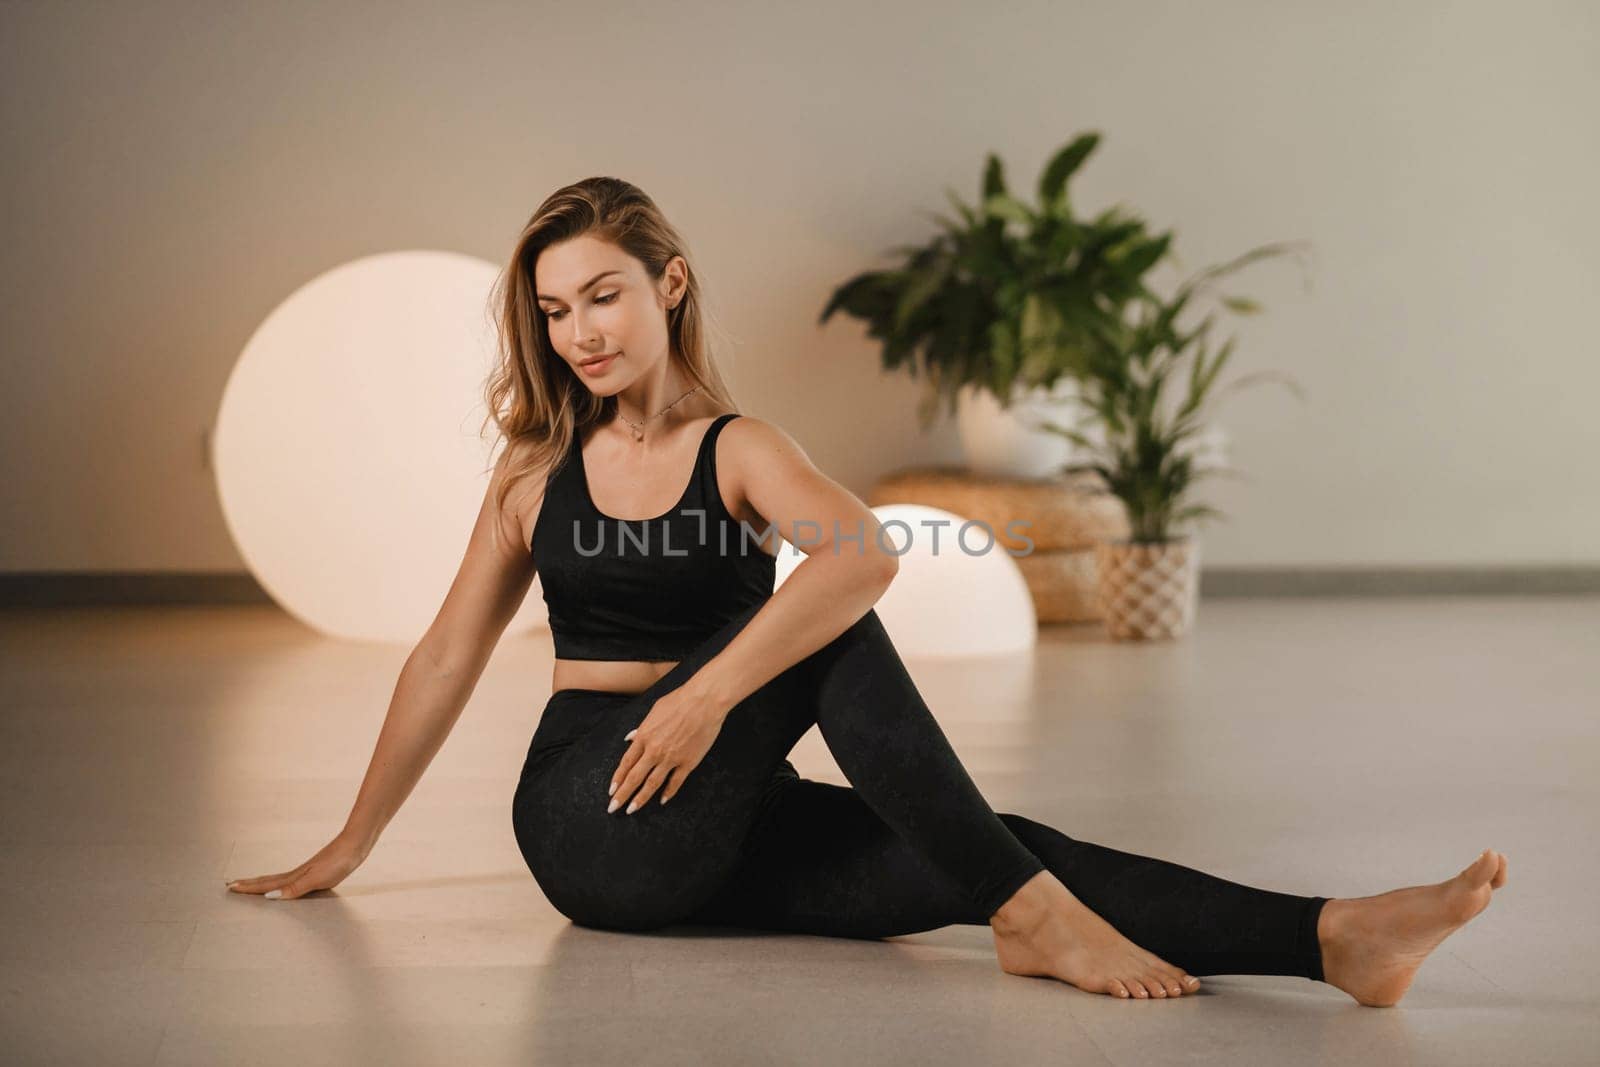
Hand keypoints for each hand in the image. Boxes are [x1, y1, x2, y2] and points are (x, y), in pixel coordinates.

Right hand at [224, 833, 368, 899]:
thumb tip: (269, 897)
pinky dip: (281, 882)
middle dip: (250, 884)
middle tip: (232, 885)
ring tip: (251, 884)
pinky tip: (285, 884)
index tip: (231, 887)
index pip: (266, 884)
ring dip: (263, 883)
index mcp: (295, 877)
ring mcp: (307, 871)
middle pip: (268, 880)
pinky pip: (291, 879)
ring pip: (278, 879)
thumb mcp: (317, 878)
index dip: (249, 887)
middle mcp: (297, 874)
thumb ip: (294, 888)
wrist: (356, 844)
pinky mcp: (317, 870)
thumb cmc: (339, 861)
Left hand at [608, 684, 728, 814]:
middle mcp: (654, 750)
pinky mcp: (688, 762)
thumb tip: (631, 738)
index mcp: (644, 736)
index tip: (611, 790)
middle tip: (613, 808)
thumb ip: (642, 727)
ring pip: (652, 783)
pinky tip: (662, 800)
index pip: (626, 763)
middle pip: (634, 777)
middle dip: (622, 795)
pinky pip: (675, 782)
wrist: (704, 702)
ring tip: (632, 809)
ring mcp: (671, 758)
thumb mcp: (654, 711)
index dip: (618, 778)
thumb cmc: (680, 701)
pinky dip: (668, 792)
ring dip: (640, 798)